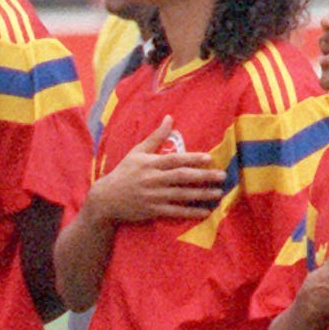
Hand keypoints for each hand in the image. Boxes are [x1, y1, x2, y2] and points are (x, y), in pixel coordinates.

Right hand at [85, 115, 225, 223]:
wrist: (106, 199)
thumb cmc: (124, 173)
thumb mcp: (137, 152)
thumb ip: (156, 137)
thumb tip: (169, 117)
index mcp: (150, 164)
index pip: (174, 160)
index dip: (192, 159)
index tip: (209, 158)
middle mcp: (153, 179)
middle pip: (181, 177)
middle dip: (203, 177)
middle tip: (222, 176)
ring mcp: (153, 196)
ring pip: (181, 195)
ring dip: (201, 194)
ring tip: (218, 193)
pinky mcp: (153, 211)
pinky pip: (175, 212)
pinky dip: (190, 212)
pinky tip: (205, 211)